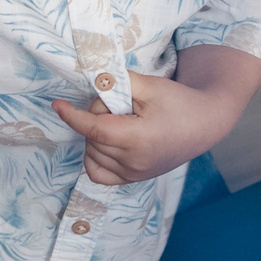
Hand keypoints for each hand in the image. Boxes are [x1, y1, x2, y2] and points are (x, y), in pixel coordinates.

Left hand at [53, 71, 244, 186]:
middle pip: (93, 139)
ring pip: (92, 155)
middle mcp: (135, 162)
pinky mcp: (134, 179)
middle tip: (119, 104)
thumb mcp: (150, 85)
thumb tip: (92, 82)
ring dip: (95, 136)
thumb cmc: (179, 101)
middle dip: (96, 116)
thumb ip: (118, 83)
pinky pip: (99, 173)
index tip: (57, 105)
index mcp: (139, 138)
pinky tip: (105, 142)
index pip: (94, 130)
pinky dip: (94, 157)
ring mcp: (134, 174)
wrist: (204, 124)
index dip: (72, 117)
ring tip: (119, 121)